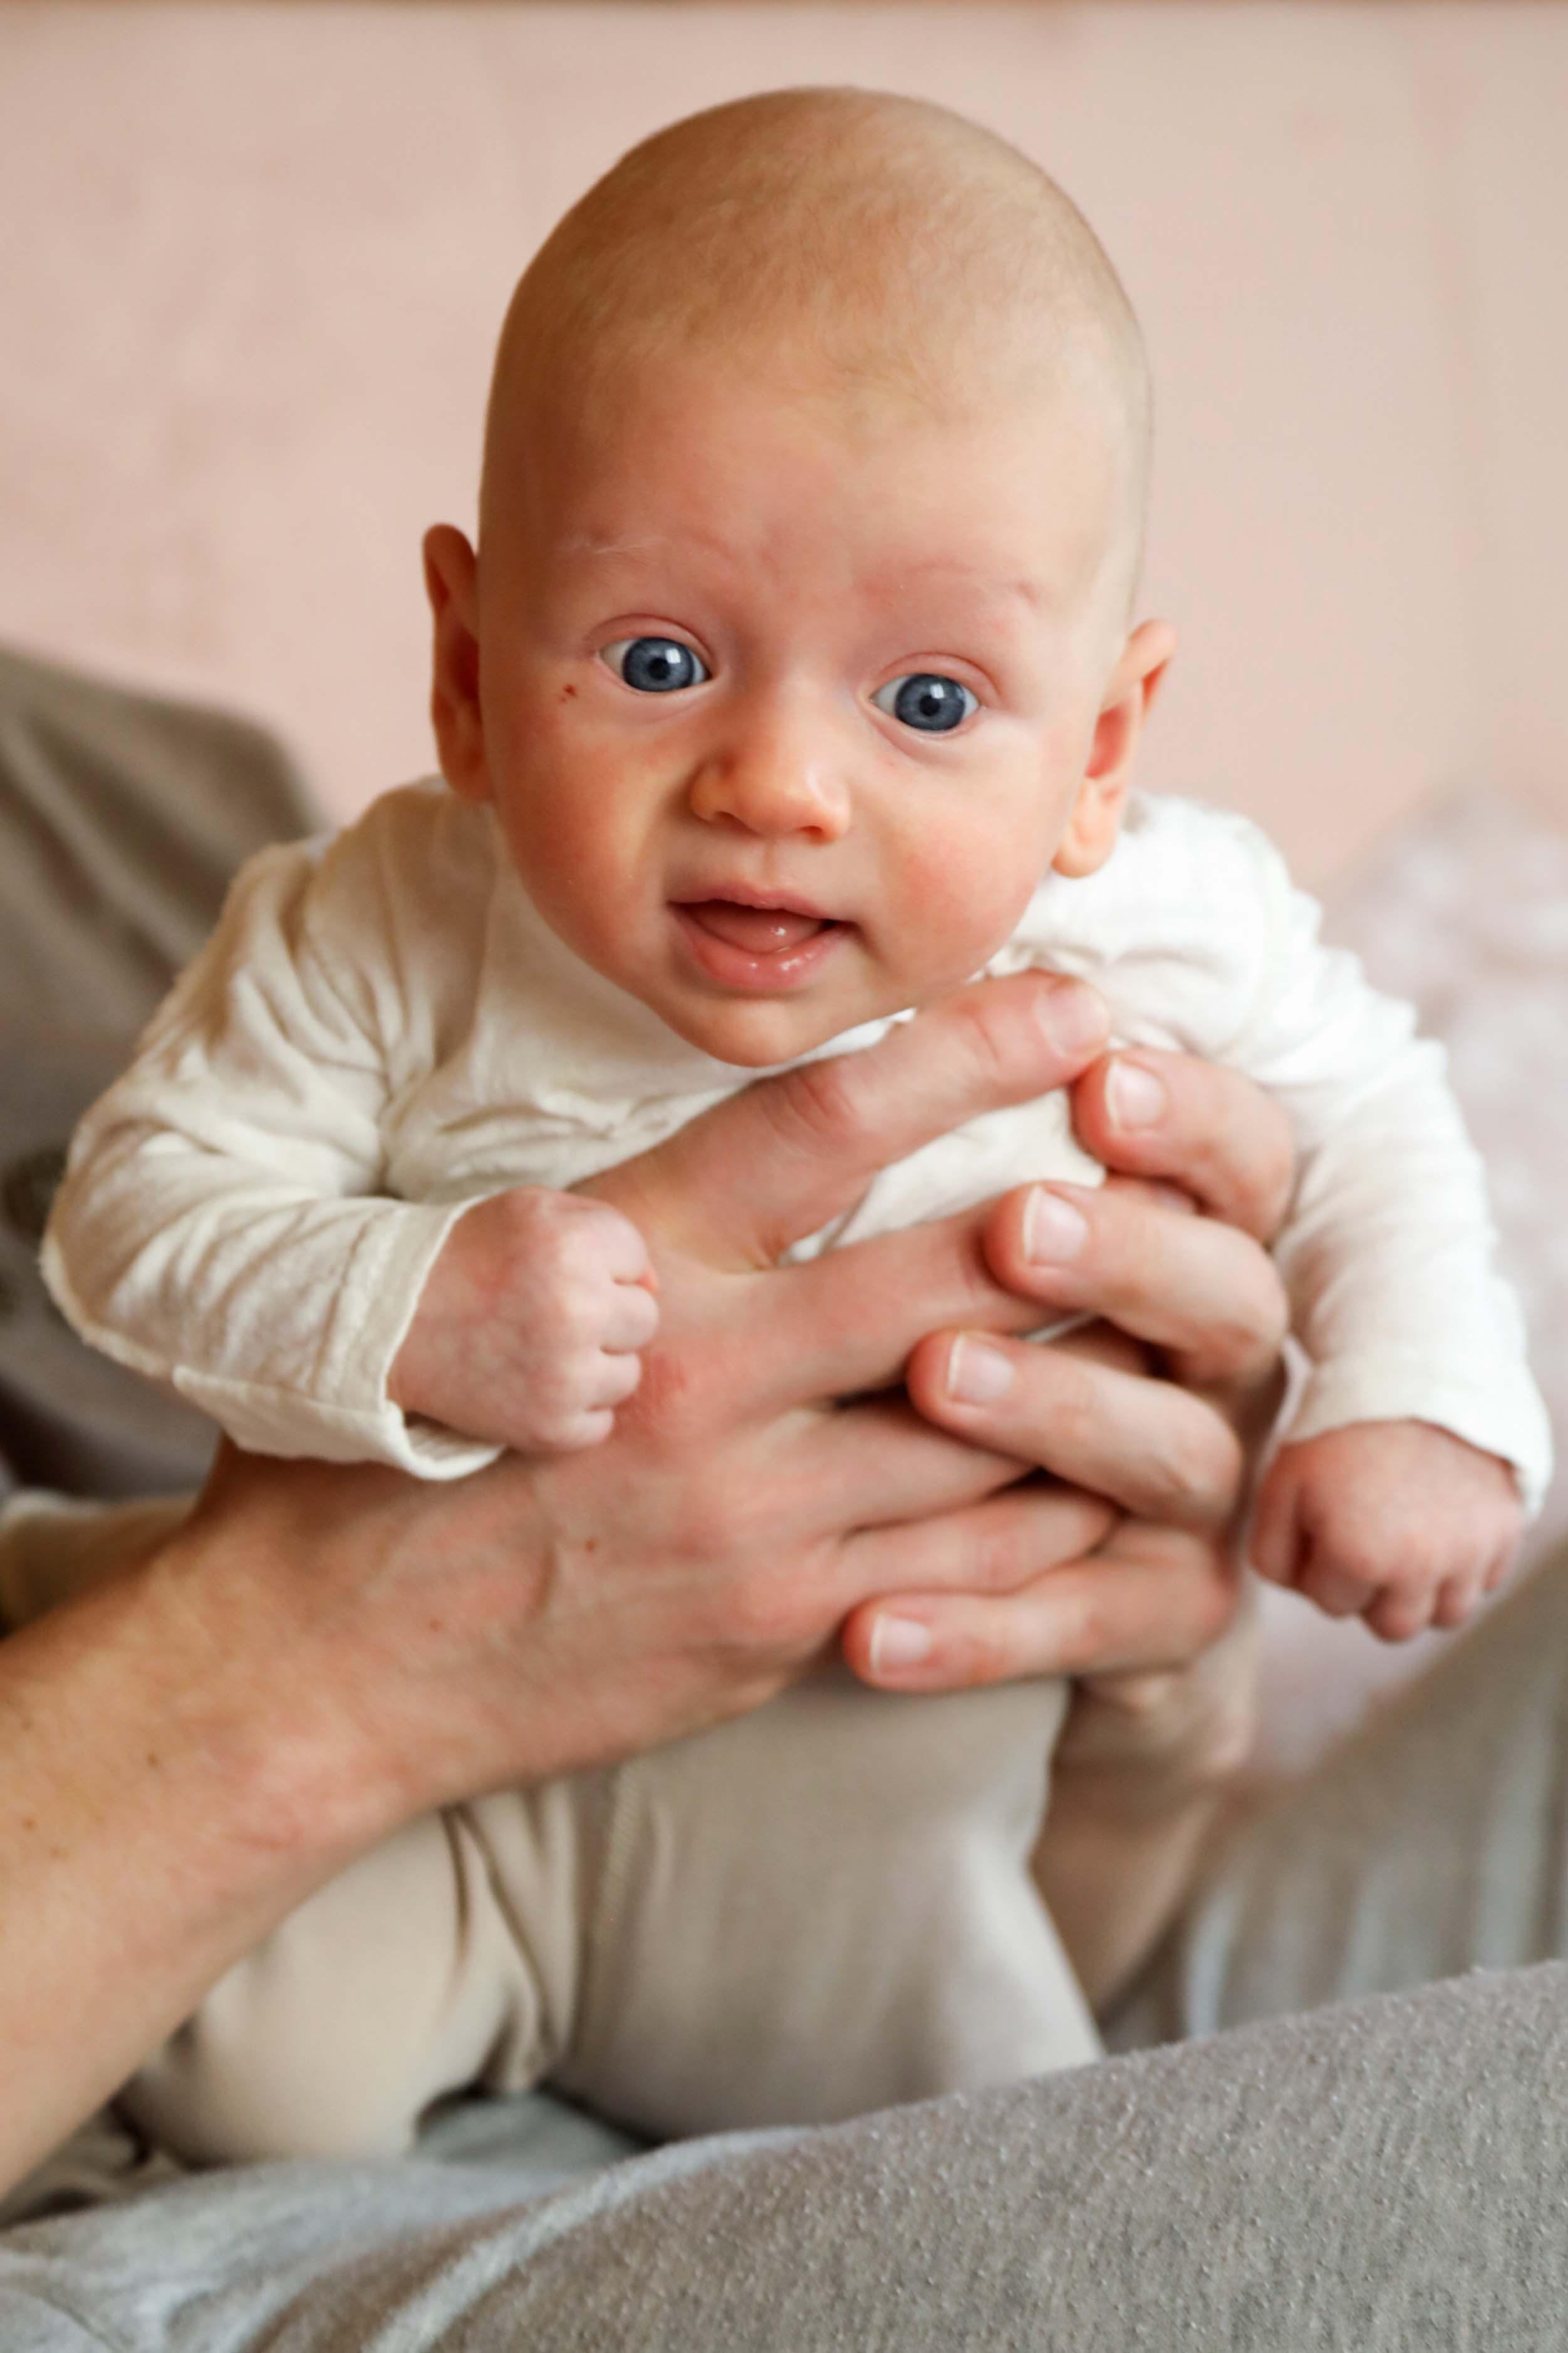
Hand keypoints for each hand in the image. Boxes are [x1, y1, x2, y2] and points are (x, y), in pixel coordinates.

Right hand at [388, 1186, 656, 1450]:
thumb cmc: (471, 1257)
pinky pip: (600, 1423)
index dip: (599, 1268)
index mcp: (575, 1245)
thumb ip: (607, 1229)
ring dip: (594, 1365)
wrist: (392, 1320)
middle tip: (549, 1313)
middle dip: (605, 1315)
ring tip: (538, 1350)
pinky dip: (572, 1410)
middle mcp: (576, 1310)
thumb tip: (655, 1287)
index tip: (553, 1272)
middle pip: (644, 1321)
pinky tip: (531, 1386)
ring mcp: (564, 1375)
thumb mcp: (534, 1211)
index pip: (639, 1265)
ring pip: (627, 1375)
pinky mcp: (548, 1427)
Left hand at [836, 1046, 1293, 1695]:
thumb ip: (939, 1159)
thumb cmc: (947, 1358)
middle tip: (1017, 1222)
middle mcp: (1213, 1361)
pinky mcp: (1161, 1620)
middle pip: (1229, 1293)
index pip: (1239, 1154)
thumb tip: (847, 1049)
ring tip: (932, 1379)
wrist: (990, 1585)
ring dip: (1059, 1410)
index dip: (1188, 1116)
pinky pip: (1085, 1627)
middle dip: (1129, 1251)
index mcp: (1185, 1239)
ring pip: (1174, 1451)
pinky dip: (977, 1629)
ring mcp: (1197, 1496)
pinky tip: (861, 1629)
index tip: (1099, 1072)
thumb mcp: (941, 1251)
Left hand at [1251, 1420, 1522, 1640]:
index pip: (1332, 1604)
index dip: (1322, 1562)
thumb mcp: (1282, 1485)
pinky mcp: (1505, 1533)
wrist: (1416, 1373)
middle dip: (1371, 1591)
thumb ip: (1273, 1554)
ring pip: (1445, 1615)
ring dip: (1421, 1588)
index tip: (1327, 1516)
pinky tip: (1440, 1520)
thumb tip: (1304, 1593)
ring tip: (1404, 1533)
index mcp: (1360, 1557)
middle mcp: (1422, 1567)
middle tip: (1366, 1534)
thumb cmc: (1338, 1431)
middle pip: (1392, 1626)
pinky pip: (1483, 1582)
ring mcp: (1470, 1553)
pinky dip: (1462, 1565)